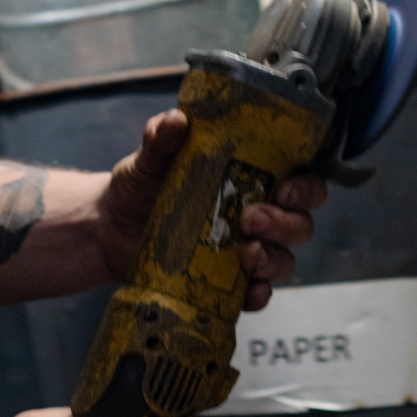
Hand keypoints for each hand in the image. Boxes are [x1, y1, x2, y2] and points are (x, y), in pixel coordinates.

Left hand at [94, 111, 327, 308]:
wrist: (110, 227)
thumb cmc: (141, 184)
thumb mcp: (149, 157)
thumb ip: (162, 137)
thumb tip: (176, 121)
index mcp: (251, 177)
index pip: (301, 180)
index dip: (306, 186)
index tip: (286, 187)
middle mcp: (258, 214)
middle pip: (300, 222)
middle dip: (287, 222)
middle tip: (253, 217)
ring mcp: (245, 251)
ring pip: (284, 259)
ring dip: (274, 257)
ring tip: (248, 252)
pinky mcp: (228, 283)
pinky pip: (256, 294)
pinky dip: (258, 295)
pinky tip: (249, 291)